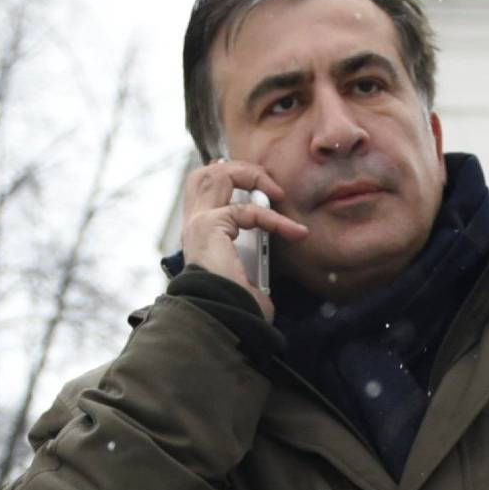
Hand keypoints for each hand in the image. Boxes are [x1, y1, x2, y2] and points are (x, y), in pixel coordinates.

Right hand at [178, 160, 308, 321]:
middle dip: (239, 170)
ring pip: (216, 174)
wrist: (217, 320)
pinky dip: (276, 220)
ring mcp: (198, 223)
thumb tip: (266, 277)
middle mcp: (193, 226)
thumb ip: (251, 265)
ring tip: (275, 193)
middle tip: (266, 186)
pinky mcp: (210, 226)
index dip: (235, 184)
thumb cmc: (230, 308)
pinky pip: (249, 211)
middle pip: (205, 175)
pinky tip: (295, 232)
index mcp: (199, 236)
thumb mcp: (243, 280)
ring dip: (250, 176)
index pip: (207, 192)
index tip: (265, 196)